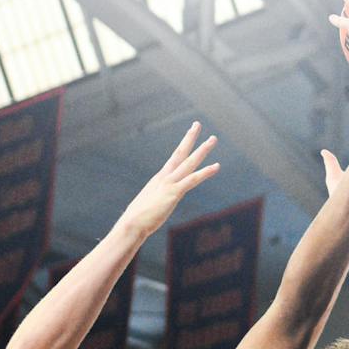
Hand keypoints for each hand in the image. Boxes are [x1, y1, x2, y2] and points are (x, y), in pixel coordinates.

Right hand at [116, 123, 219, 239]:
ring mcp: (169, 184)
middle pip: (179, 153)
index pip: (173, 158)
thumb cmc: (138, 219)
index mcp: (159, 179)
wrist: (131, 225)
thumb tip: (157, 203)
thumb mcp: (149, 205)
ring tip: (213, 138)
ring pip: (189, 162)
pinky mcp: (173, 193)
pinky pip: (193, 179)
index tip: (189, 135)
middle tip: (197, 124)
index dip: (183, 146)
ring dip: (202, 150)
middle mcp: (164, 177)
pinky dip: (205, 172)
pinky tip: (217, 166)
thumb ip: (156, 200)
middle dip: (189, 138)